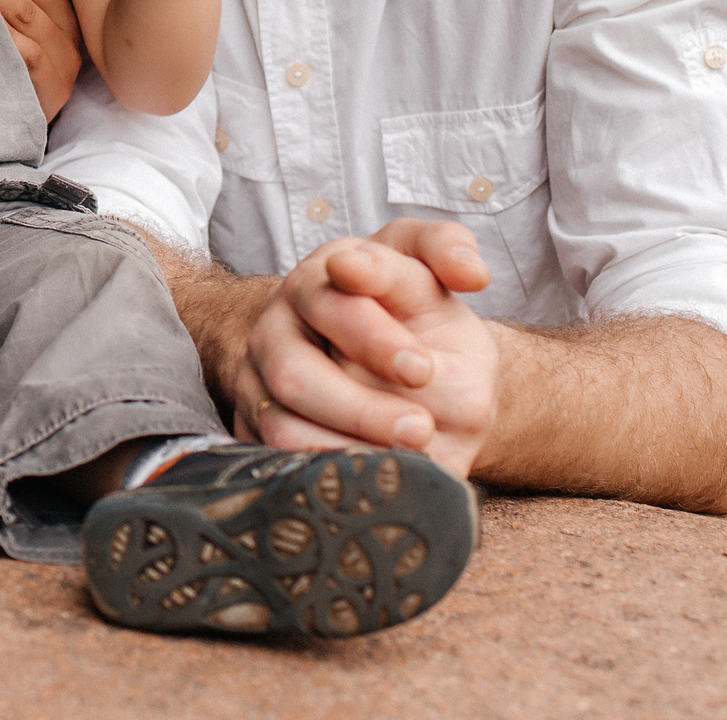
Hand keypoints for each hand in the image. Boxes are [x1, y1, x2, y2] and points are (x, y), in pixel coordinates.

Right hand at [228, 220, 498, 479]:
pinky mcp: (254, 429)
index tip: (422, 368)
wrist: (378, 358)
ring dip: (346, 448)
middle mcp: (277, 327)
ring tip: (407, 459)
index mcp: (319, 277)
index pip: (333, 301)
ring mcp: (256, 381)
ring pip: (282, 427)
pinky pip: (278, 465)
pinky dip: (328, 475)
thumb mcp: (425, 267)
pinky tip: (376, 478)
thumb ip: (449, 249)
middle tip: (422, 429)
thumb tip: (472, 271)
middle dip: (360, 408)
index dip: (373, 337)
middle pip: (295, 374)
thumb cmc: (404, 310)